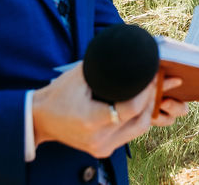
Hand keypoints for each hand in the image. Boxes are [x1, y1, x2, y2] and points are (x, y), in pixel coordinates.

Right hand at [32, 63, 186, 157]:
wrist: (39, 119)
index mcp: (91, 120)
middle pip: (140, 121)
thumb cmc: (58, 93)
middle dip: (152, 99)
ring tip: (154, 90)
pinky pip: (129, 134)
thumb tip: (131, 48)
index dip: (146, 90)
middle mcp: (99, 139)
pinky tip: (143, 103)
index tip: (151, 74)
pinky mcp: (103, 150)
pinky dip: (137, 118)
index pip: (131, 108)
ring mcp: (101, 148)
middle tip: (159, 81)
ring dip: (148, 109)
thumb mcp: (80, 74)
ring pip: (138, 130)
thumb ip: (105, 64)